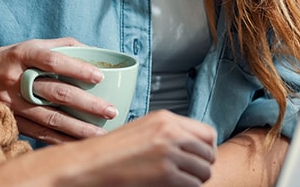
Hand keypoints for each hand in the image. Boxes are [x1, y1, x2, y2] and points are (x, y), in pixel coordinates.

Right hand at [0, 36, 114, 142]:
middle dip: (86, 104)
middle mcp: (16, 78)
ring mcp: (12, 103)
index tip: (99, 76)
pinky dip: (61, 141)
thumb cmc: (6, 58)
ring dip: (78, 128)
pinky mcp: (11, 121)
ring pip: (49, 118)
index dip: (76, 68)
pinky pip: (39, 133)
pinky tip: (79, 144)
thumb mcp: (28, 45)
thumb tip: (93, 50)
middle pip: (55, 92)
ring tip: (101, 134)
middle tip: (111, 111)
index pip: (52, 60)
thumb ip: (59, 46)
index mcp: (22, 54)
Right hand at [55, 111, 217, 186]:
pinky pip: (193, 185)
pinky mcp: (167, 175)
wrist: (90, 165)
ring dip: (195, 180)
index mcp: (166, 119)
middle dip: (202, 166)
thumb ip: (168, 133)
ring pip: (204, 171)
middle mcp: (170, 133)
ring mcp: (169, 154)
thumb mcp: (142, 130)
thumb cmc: (111, 152)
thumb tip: (194, 146)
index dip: (206, 149)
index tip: (198, 158)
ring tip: (178, 182)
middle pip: (209, 153)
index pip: (208, 133)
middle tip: (189, 174)